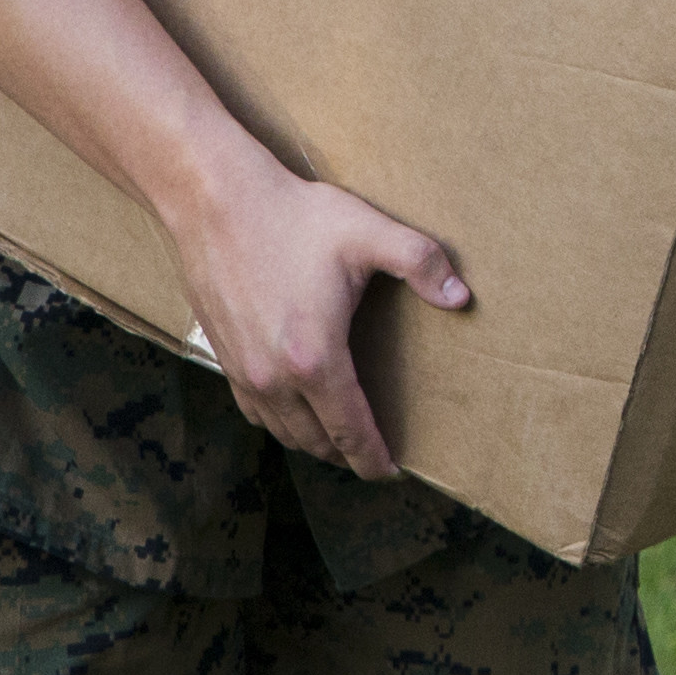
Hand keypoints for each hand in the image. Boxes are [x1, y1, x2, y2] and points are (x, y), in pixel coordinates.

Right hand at [162, 149, 471, 479]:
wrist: (214, 200)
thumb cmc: (294, 217)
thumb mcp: (370, 233)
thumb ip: (423, 264)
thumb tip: (461, 298)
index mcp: (315, 359)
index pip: (350, 431)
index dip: (373, 459)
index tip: (391, 473)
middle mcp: (274, 377)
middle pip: (316, 440)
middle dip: (347, 455)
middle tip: (373, 457)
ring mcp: (243, 370)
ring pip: (282, 431)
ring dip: (312, 441)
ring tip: (340, 440)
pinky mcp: (222, 356)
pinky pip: (254, 410)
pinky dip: (278, 422)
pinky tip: (294, 413)